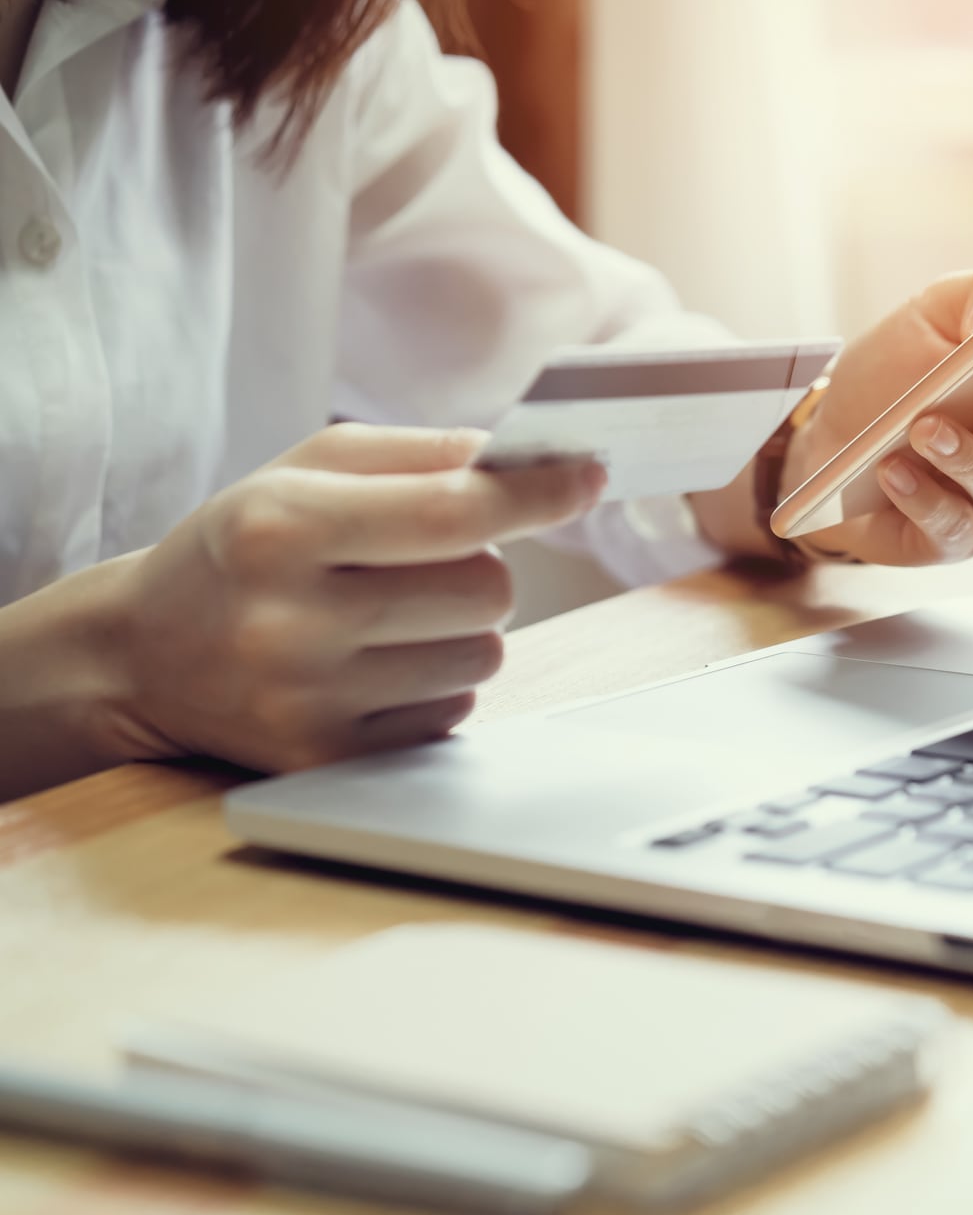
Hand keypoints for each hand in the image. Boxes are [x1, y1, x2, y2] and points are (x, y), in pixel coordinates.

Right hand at [91, 423, 604, 772]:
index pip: (452, 512)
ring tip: (390, 617)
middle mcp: (288, 621)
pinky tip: (374, 666)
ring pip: (484, 656)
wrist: (142, 656)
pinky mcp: (328, 761)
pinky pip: (454, 711)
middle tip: (422, 562)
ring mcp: (307, 702)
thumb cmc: (244, 545)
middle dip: (481, 566)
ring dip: (464, 629)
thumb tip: (527, 460)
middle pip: (486, 590)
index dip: (536, 494)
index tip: (587, 477)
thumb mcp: (306, 470)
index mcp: (279, 528)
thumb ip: (420, 453)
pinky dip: (436, 682)